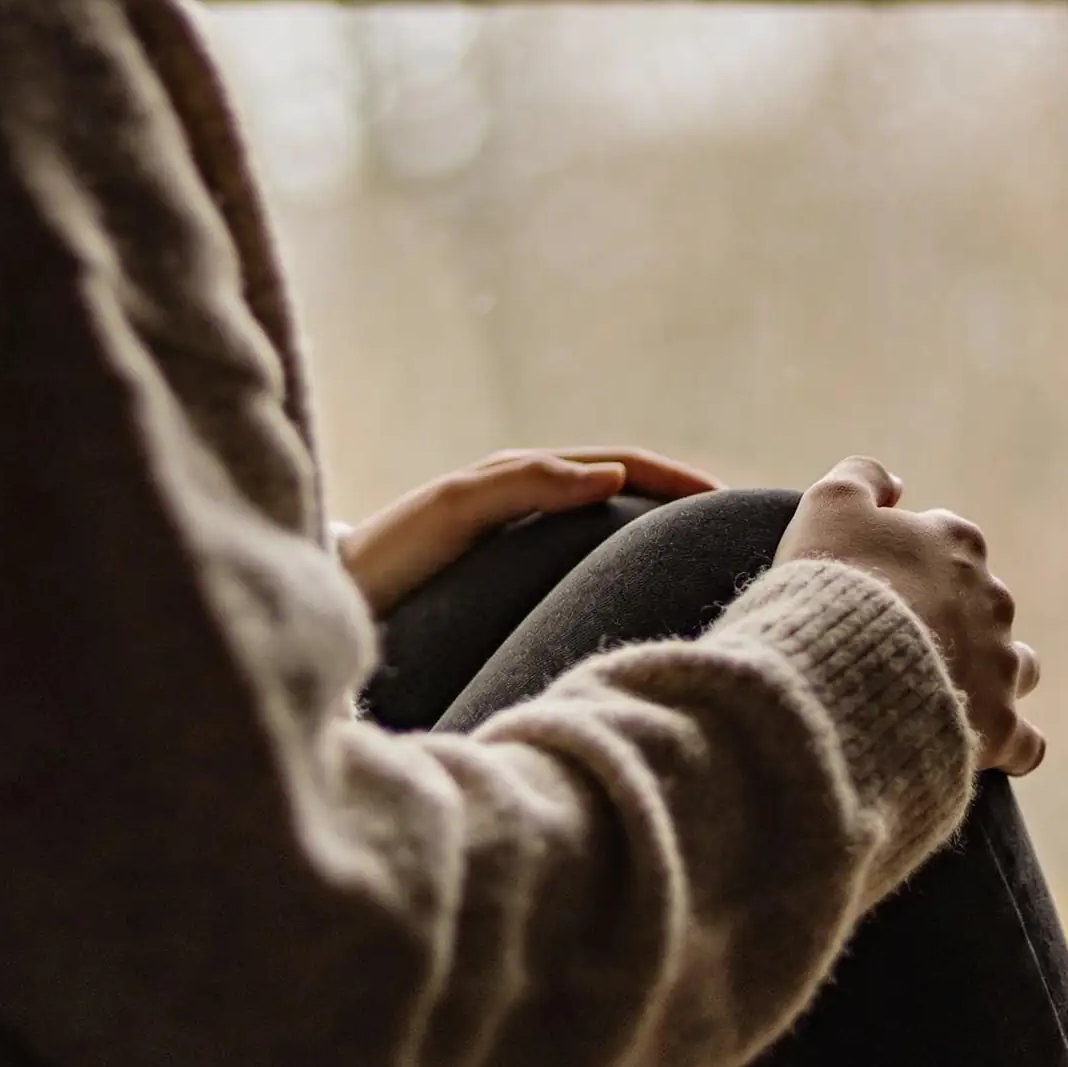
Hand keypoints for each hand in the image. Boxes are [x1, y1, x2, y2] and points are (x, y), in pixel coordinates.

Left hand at [341, 447, 722, 617]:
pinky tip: (635, 601)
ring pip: (604, 529)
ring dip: (654, 537)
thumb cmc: (390, 553)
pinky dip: (618, 568)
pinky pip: (578, 564)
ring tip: (702, 567)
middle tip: (734, 533)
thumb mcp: (457, 507)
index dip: (674, 479)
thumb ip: (528, 483)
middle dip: (678, 502)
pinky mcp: (503, 578)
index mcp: (522, 475)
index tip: (727, 503)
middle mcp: (525, 499)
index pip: (621, 465)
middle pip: (622, 491)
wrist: (333, 596)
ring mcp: (517, 539)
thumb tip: (615, 475)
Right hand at [775, 455, 1043, 775]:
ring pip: (1017, 667)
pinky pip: (1024, 741)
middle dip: (954, 619)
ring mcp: (1002, 665)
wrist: (842, 668)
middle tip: (899, 642)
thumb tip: (896, 484)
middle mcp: (992, 598)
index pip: (951, 540)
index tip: (880, 582)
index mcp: (957, 542)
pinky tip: (982, 748)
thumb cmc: (832, 582)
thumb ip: (861, 477)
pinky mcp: (1000, 728)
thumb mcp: (828, 504)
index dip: (914, 560)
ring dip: (990, 675)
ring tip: (943, 694)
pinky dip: (1009, 744)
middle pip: (984, 603)